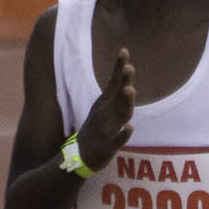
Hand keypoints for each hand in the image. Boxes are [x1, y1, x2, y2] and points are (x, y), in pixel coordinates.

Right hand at [74, 47, 135, 172]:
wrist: (78, 157)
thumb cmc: (96, 131)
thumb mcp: (103, 109)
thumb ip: (116, 93)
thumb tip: (126, 73)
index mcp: (104, 105)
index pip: (114, 83)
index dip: (119, 68)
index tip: (124, 51)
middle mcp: (105, 114)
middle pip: (117, 97)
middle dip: (123, 82)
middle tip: (129, 68)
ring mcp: (105, 130)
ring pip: (117, 116)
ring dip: (124, 104)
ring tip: (130, 90)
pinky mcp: (107, 147)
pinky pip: (116, 140)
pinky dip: (122, 135)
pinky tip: (129, 128)